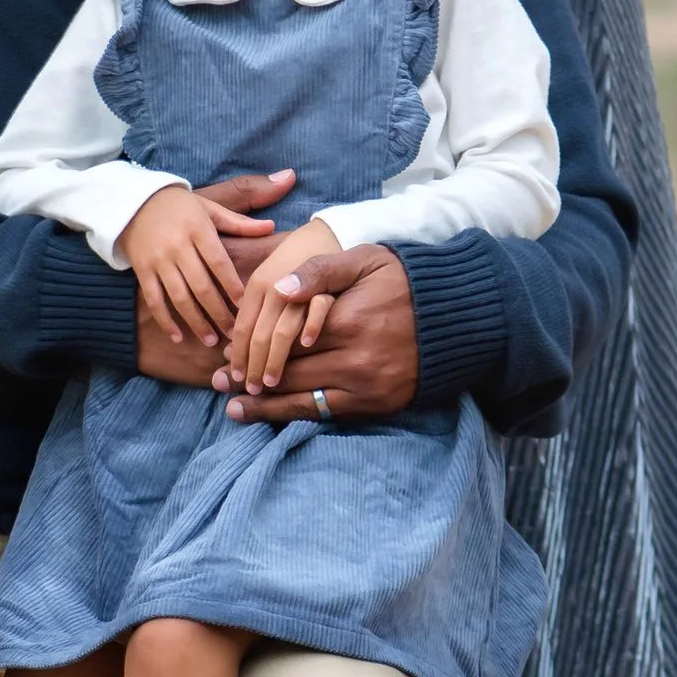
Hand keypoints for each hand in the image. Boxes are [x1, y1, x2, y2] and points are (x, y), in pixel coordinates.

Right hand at [120, 169, 293, 349]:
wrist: (132, 202)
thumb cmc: (179, 205)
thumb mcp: (209, 207)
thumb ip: (238, 223)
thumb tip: (271, 228)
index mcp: (198, 229)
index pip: (219, 262)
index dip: (233, 286)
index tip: (247, 307)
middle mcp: (177, 246)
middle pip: (201, 286)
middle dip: (219, 313)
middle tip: (233, 334)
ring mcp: (158, 260)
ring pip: (179, 297)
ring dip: (196, 322)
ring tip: (211, 341)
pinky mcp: (142, 271)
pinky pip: (154, 300)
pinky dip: (165, 320)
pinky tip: (178, 338)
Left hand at [218, 241, 417, 423]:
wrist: (457, 315)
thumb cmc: (403, 280)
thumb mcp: (362, 260)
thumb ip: (318, 271)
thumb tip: (278, 289)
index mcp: (345, 320)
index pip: (285, 340)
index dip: (252, 348)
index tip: (228, 352)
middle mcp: (355, 359)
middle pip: (289, 373)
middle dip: (250, 379)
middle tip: (220, 380)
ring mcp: (367, 386)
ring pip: (304, 400)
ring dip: (266, 407)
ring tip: (234, 408)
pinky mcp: (377, 404)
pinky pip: (328, 414)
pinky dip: (297, 416)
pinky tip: (273, 417)